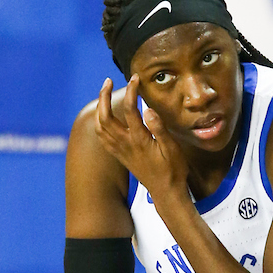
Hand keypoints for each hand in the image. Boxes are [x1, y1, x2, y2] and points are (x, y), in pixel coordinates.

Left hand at [95, 76, 187, 202]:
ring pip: (100, 127)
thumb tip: (148, 109)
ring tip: (103, 95)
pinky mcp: (120, 157)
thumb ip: (159, 128)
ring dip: (99, 109)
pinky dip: (99, 124)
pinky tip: (103, 118)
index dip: (132, 91)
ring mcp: (121, 151)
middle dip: (104, 96)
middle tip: (108, 81)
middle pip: (105, 116)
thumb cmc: (173, 170)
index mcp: (139, 140)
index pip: (131, 109)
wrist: (166, 193)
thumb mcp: (172, 149)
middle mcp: (126, 145)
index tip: (136, 79)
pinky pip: (103, 138)